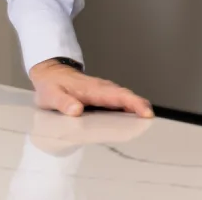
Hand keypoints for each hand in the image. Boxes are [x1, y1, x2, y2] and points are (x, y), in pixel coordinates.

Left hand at [29, 59, 153, 117]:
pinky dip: (129, 110)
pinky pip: (120, 102)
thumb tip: (75, 110)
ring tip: (147, 127)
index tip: (146, 113)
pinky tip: (133, 123)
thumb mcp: (51, 95)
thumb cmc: (51, 85)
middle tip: (152, 125)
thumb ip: (63, 102)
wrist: (49, 73)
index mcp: (92, 89)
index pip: (118, 95)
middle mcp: (102, 89)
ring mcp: (104, 92)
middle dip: (141, 109)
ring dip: (137, 111)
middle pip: (127, 97)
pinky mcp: (103, 97)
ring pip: (125, 100)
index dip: (134, 103)